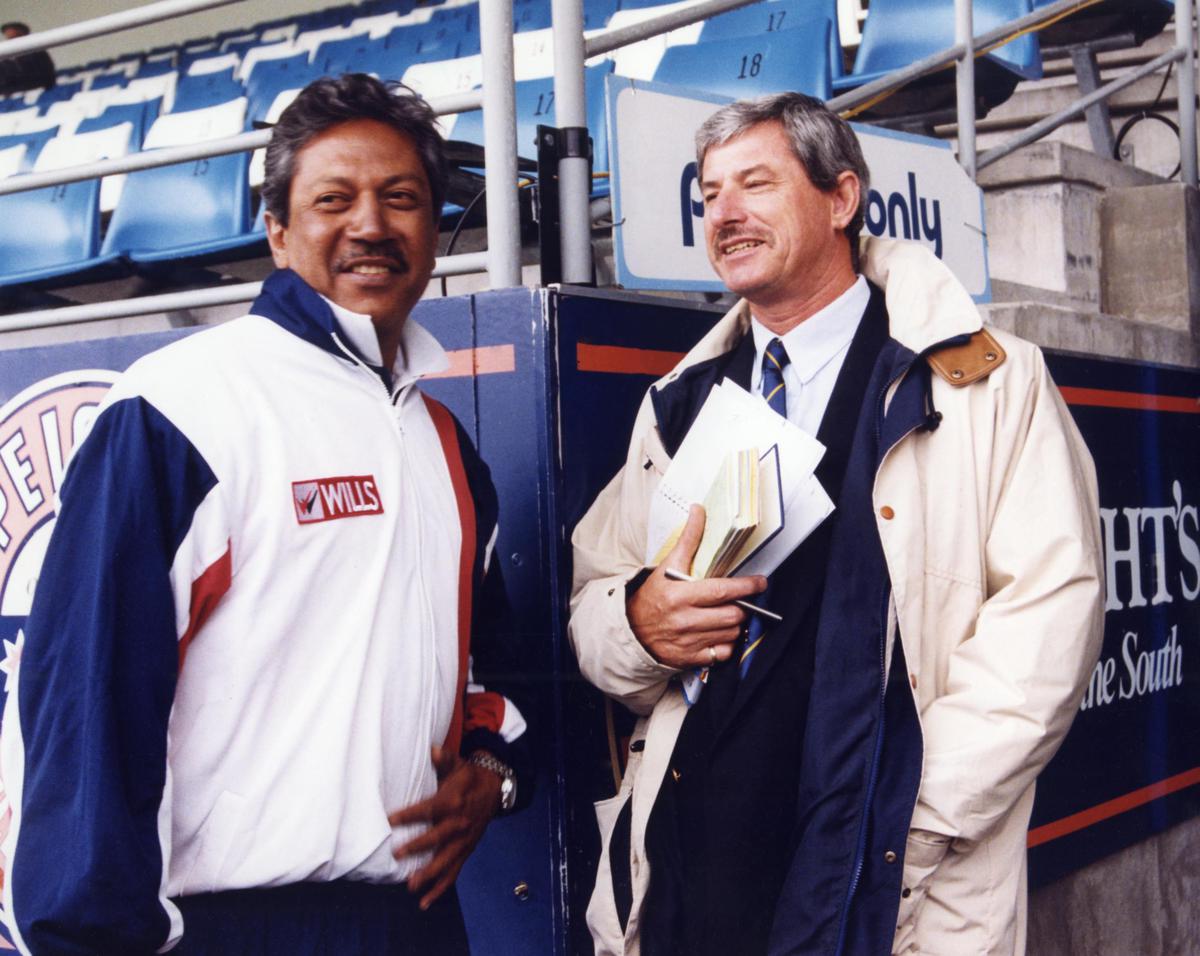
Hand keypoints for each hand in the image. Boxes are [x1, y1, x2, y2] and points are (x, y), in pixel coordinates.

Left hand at [389, 745, 500, 908]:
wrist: (495, 789)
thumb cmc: (468, 776)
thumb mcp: (458, 764)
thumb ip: (444, 759)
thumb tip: (432, 749)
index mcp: (453, 801)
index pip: (429, 809)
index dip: (410, 814)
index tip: (390, 819)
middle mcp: (459, 823)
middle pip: (437, 837)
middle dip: (417, 846)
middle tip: (397, 854)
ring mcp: (463, 840)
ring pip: (446, 860)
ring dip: (429, 874)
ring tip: (411, 885)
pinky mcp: (466, 851)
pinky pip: (453, 872)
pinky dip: (440, 888)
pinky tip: (425, 902)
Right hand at [628, 504, 766, 669]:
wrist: (630, 630)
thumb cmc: (653, 595)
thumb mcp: (667, 566)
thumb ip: (688, 539)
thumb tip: (698, 510)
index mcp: (680, 595)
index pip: (723, 591)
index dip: (747, 587)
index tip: (760, 583)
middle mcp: (685, 620)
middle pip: (732, 615)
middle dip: (742, 607)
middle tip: (740, 601)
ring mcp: (689, 642)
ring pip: (731, 634)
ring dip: (735, 624)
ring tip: (728, 615)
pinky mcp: (690, 659)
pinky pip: (723, 654)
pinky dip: (727, 644)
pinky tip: (719, 634)